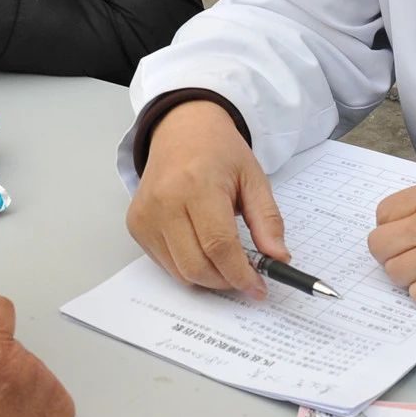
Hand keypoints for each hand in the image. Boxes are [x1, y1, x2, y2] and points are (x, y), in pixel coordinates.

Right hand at [126, 101, 286, 296]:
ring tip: (226, 260)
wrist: (181, 129)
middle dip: (226, 280)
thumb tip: (278, 258)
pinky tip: (201, 248)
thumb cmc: (219, 152)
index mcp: (197, 185)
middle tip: (246, 276)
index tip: (258, 286)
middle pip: (196, 265)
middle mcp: (165, 202)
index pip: (219, 245)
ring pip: (179, 271)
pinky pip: (165, 263)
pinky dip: (187, 266)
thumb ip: (268, 220)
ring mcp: (146, 215)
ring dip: (208, 277)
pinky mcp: (136, 225)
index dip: (240, 273)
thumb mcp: (253, 178)